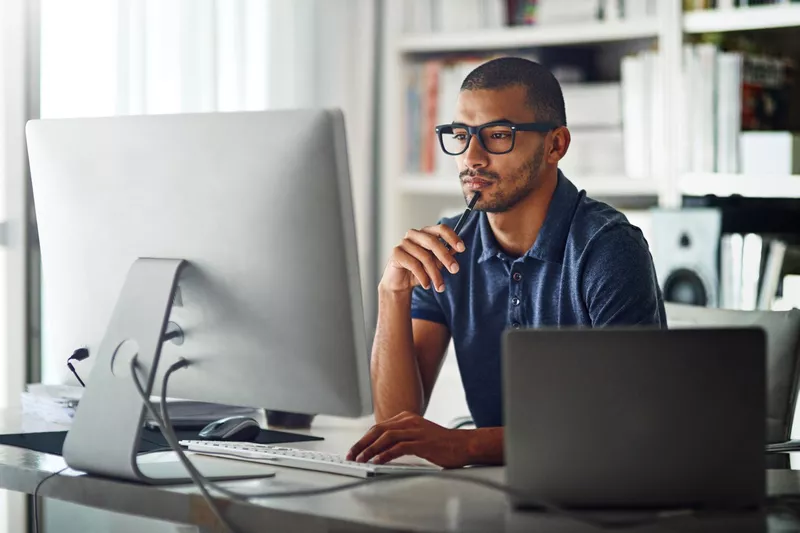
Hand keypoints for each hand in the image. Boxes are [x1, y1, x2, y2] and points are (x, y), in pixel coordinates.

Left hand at [346, 412, 471, 468]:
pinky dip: (386, 454)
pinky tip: (378, 461)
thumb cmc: (441, 443)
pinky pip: (399, 447)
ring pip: (386, 437)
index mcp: (406, 418)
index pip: (378, 427)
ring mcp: (416, 431)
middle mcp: (409, 421)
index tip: (354, 450)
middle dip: (361, 443)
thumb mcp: (417, 436)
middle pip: (378, 430)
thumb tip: (380, 451)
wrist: (463, 444)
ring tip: (361, 460)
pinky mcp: (422, 443)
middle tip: (351, 455)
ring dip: (370, 449)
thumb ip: (401, 439)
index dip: (363, 439)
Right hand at [380, 225, 464, 293]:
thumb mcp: (436, 263)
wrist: (400, 283)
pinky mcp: (396, 253)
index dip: (452, 237)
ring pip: (424, 256)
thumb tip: (457, 249)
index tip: (462, 249)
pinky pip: (414, 264)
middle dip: (446, 257)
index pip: (441, 229)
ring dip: (435, 274)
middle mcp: (414, 234)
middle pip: (433, 242)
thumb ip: (445, 255)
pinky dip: (423, 277)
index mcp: (426, 233)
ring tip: (440, 287)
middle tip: (455, 270)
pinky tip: (427, 285)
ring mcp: (404, 242)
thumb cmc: (419, 270)